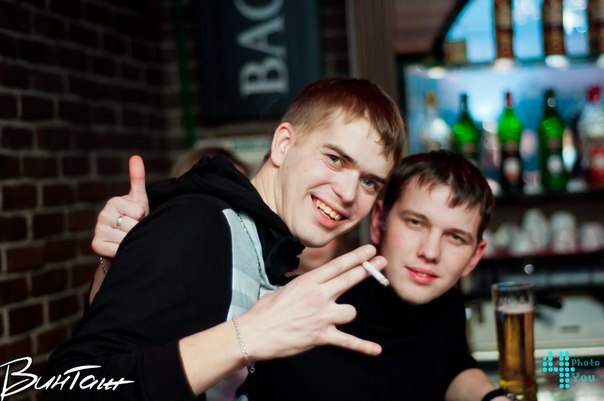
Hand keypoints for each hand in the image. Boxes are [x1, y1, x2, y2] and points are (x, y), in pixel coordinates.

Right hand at [92, 155, 148, 257]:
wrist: (124, 245)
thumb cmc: (134, 221)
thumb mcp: (139, 201)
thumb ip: (138, 180)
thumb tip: (135, 156)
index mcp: (114, 201)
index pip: (139, 211)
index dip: (144, 217)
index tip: (138, 218)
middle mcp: (102, 214)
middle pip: (133, 225)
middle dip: (138, 230)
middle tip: (133, 231)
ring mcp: (98, 230)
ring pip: (127, 238)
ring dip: (132, 242)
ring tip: (128, 240)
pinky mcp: (96, 245)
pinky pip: (118, 249)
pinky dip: (123, 251)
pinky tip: (121, 249)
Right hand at [238, 245, 385, 359]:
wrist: (255, 333)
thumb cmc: (266, 311)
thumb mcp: (285, 289)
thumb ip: (306, 286)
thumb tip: (316, 285)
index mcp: (308, 282)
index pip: (338, 265)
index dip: (356, 257)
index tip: (370, 250)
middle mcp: (318, 296)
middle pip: (349, 279)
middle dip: (368, 270)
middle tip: (382, 261)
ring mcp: (321, 316)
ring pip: (350, 311)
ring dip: (346, 313)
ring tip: (337, 316)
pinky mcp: (321, 336)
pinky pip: (348, 341)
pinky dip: (362, 347)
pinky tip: (376, 350)